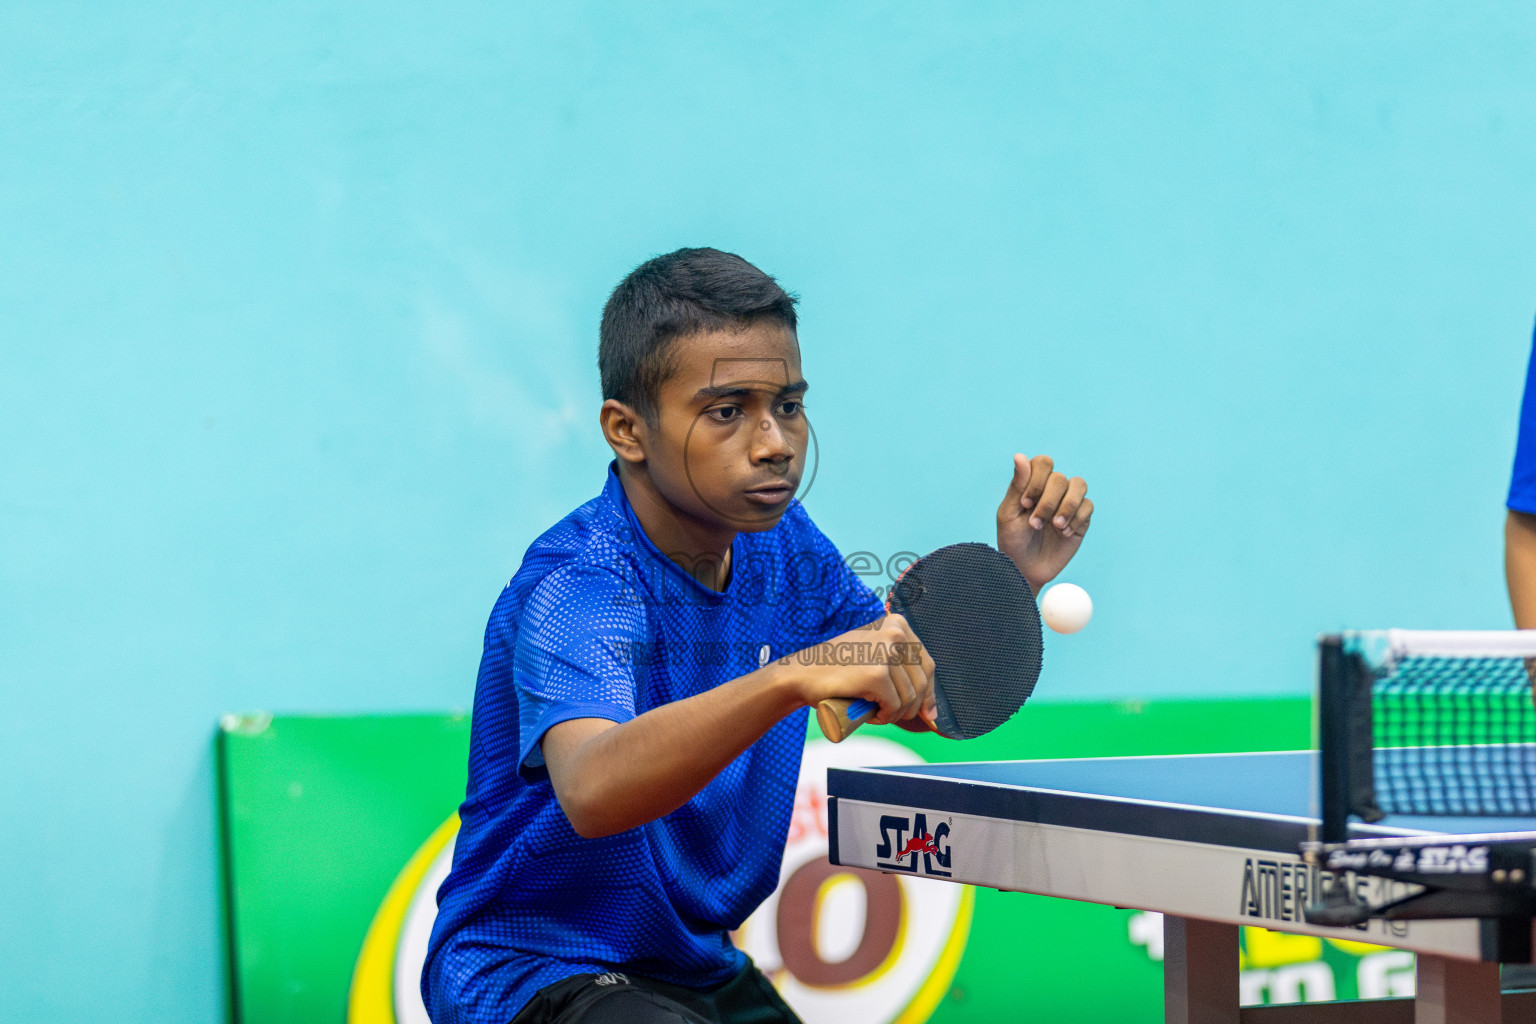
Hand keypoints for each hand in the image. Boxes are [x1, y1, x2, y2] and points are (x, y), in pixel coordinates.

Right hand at [791, 613, 936, 725]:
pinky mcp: (877, 675)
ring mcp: (886, 652)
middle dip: (912, 707)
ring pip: (909, 698)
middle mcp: (895, 633)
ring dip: (895, 714)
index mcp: (897, 624)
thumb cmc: (838, 670)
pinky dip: (885, 717)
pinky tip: (871, 715)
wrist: (802, 674)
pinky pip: (894, 706)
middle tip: (891, 714)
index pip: (927, 664)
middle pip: (921, 683)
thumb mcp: (874, 654)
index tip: (926, 713)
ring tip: (875, 712)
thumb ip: (899, 666)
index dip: (929, 693)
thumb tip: (931, 709)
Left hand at [996, 453, 1092, 592]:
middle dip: (1048, 502)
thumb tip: (1020, 455)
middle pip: (1060, 478)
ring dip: (1067, 506)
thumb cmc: (1013, 541)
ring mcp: (1068, 502)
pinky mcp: (1081, 518)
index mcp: (1032, 483)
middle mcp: (1052, 489)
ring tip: (1056, 526)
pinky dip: (1077, 518)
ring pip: (1079, 485)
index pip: (1043, 463)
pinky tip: (1064, 533)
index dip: (1036, 481)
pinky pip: (1088, 506)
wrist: (1026, 570)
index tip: (1025, 503)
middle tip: (1036, 524)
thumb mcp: (1009, 514)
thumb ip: (1017, 485)